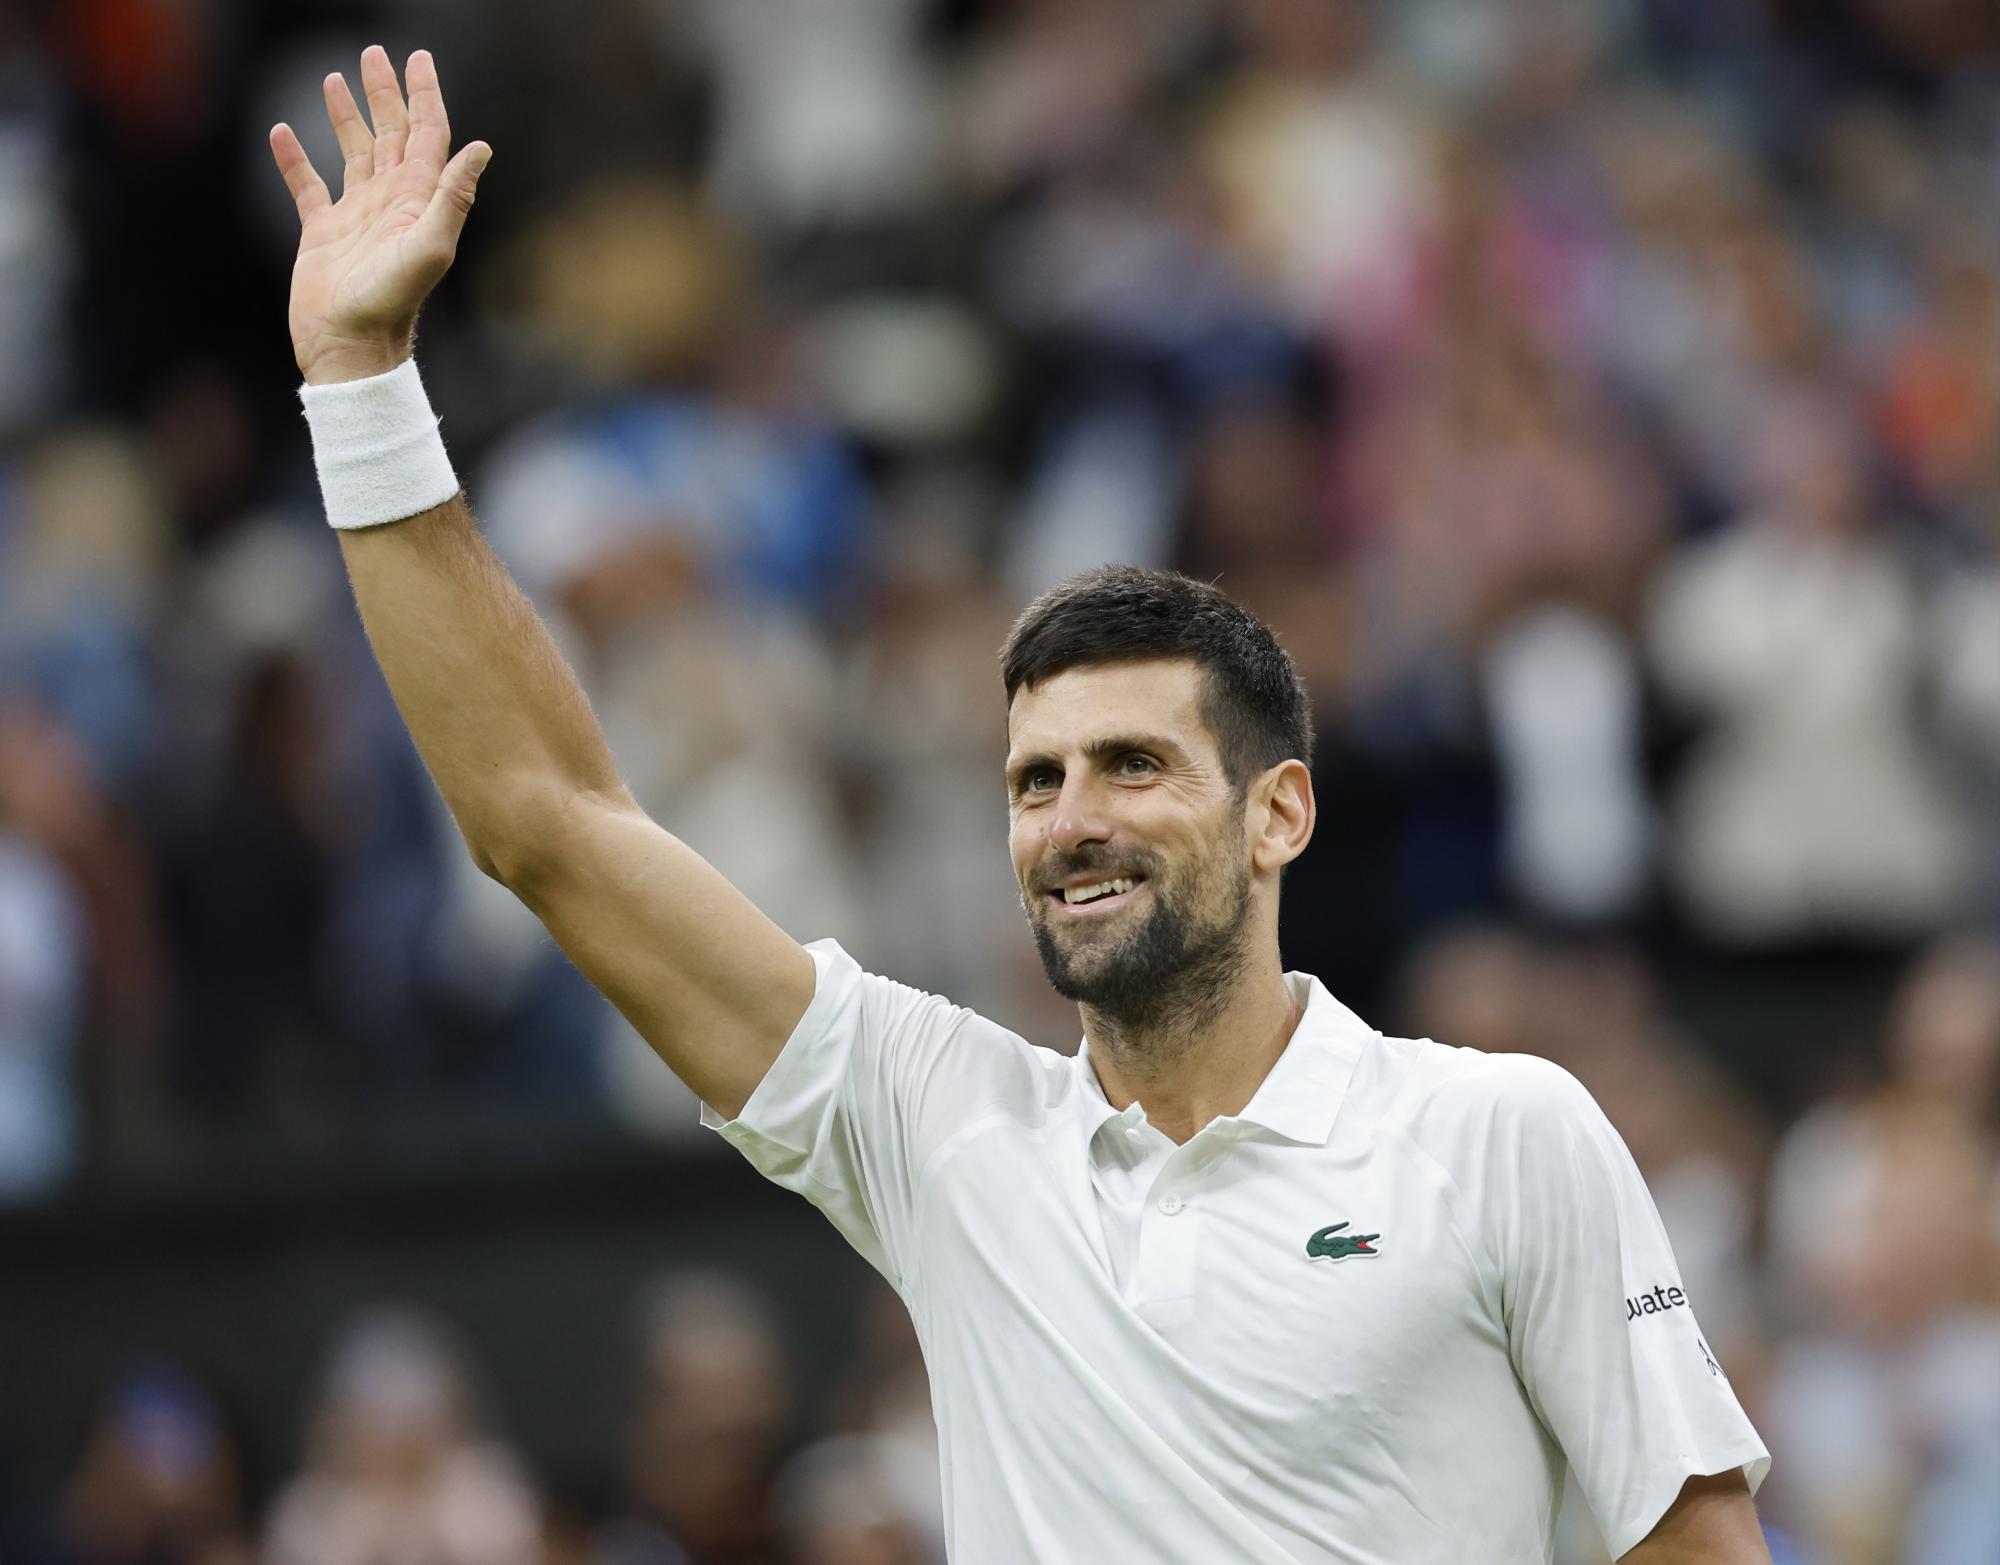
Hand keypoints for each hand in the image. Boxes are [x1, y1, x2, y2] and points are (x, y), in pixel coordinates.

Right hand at [269, 47, 490, 383]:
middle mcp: (389, 203)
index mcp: (416, 201)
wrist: (351, 346)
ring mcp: (356, 217)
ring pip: (353, 153)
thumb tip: (480, 148)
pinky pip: (307, 187)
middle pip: (392, 135)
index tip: (418, 58)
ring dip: (347, 117)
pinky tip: (281, 132)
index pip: (427, 136)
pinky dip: (294, 159)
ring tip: (336, 80)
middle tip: (376, 55)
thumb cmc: (390, 303)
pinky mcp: (322, 234)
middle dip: (385, 94)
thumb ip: (452, 197)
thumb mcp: (428, 248)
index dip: (424, 96)